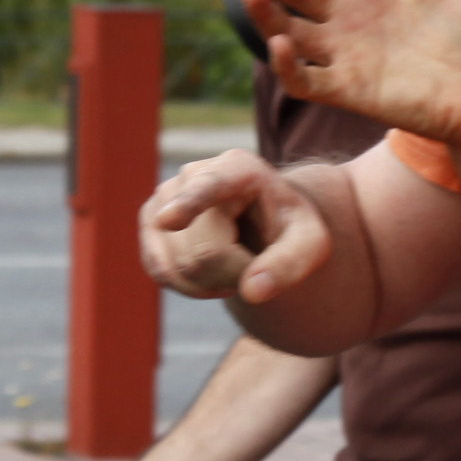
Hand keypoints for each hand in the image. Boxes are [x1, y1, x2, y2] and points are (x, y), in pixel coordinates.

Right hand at [141, 151, 329, 303]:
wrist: (265, 219)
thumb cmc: (290, 228)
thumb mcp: (310, 243)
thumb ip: (290, 264)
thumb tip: (252, 292)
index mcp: (239, 168)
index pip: (211, 188)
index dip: (188, 205)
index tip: (168, 220)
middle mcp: (193, 173)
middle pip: (203, 253)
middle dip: (231, 275)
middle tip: (255, 267)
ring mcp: (164, 195)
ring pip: (177, 267)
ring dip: (210, 283)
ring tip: (235, 265)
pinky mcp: (149, 219)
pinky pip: (160, 271)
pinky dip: (188, 285)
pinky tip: (210, 273)